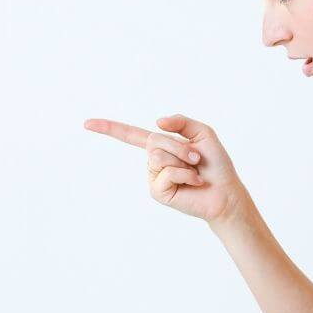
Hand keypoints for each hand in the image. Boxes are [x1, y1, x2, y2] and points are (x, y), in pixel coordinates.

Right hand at [84, 113, 246, 222]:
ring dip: (183, 160)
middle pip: (153, 141)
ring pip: (158, 156)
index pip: (131, 135)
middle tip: (196, 158)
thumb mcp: (202, 133)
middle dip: (179, 146)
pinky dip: (185, 174)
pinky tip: (194, 182)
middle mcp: (154, 161)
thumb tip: (155, 121)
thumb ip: (181, 121)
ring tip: (195, 170)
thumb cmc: (216, 164)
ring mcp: (154, 177)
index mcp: (161, 145)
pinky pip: (167, 173)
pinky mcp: (158, 192)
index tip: (87, 124)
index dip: (109, 128)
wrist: (225, 191)